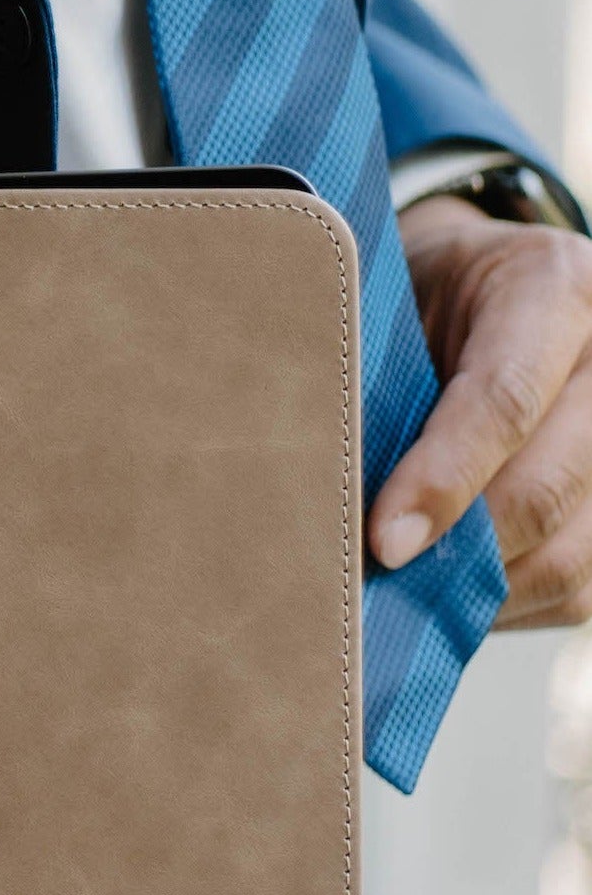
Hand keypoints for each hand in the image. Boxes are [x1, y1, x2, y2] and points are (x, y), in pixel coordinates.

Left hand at [371, 196, 591, 626]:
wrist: (475, 293)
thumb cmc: (417, 298)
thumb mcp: (391, 301)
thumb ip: (374, 377)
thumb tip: (327, 483)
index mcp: (556, 287)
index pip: (505, 400)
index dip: (441, 480)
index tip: (382, 543)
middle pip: (544, 489)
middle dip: (453, 551)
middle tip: (373, 589)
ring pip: (571, 553)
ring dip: (480, 591)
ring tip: (399, 602)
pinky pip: (580, 587)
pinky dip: (509, 606)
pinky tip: (445, 602)